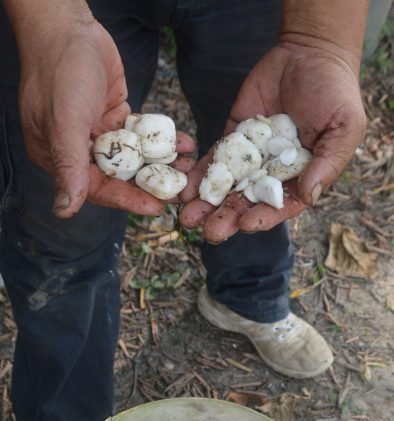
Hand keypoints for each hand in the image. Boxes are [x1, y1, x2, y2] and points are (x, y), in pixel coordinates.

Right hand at [18, 18, 194, 217]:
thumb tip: (64, 211)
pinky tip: (185, 144)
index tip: (157, 208)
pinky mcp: (115, 116)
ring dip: (161, 164)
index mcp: (60, 159)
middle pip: (120, 177)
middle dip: (152, 184)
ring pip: (134, 158)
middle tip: (183, 191)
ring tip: (190, 169)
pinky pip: (141, 135)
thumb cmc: (59, 72)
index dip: (128, 200)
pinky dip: (161, 140)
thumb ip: (69, 167)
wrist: (67, 26)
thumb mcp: (65, 122)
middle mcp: (80, 151)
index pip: (98, 189)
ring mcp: (99, 134)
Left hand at [179, 43, 365, 241]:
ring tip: (188, 218)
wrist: (310, 54)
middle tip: (209, 233)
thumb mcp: (343, 128)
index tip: (246, 224)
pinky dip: (199, 174)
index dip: (264, 217)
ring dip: (207, 204)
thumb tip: (309, 196)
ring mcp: (251, 158)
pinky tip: (184, 188)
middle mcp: (273, 174)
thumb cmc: (335, 94)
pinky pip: (214, 159)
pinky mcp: (233, 138)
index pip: (280, 205)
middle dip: (227, 218)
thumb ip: (327, 163)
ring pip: (226, 187)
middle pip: (247, 203)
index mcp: (301, 178)